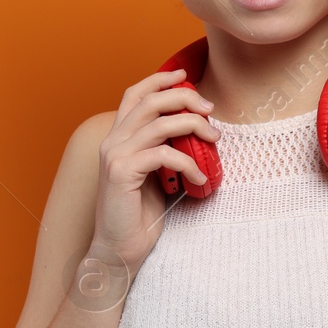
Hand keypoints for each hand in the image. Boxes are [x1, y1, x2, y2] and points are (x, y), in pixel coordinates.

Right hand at [91, 69, 220, 272]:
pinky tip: (201, 178)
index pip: (134, 95)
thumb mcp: (155, 175)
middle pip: (150, 101)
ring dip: (194, 127)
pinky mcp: (122, 173)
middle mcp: (113, 142)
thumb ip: (164, 150)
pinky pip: (164, 155)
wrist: (118, 251)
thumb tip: (196, 132)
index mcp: (118, 138)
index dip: (159, 80)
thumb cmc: (138, 215)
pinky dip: (189, 163)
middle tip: (210, 110)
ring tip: (214, 141)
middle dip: (185, 98)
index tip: (185, 76)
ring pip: (160, 123)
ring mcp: (115, 156)